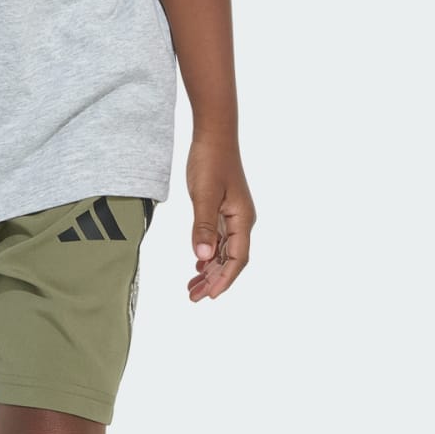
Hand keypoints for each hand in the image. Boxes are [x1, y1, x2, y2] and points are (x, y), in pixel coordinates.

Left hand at [185, 130, 254, 299]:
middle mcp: (241, 221)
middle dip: (214, 280)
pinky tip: (197, 266)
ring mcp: (232, 216)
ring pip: (223, 252)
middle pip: (231, 260)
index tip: (210, 296)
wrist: (213, 135)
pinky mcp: (222, 210)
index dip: (225, 279)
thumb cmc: (211, 161)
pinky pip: (218, 240)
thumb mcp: (204, 195)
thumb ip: (203, 226)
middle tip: (194, 297)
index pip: (238, 258)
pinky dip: (208, 255)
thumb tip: (203, 258)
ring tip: (192, 288)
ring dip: (209, 271)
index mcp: (242, 219)